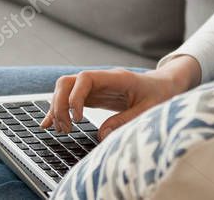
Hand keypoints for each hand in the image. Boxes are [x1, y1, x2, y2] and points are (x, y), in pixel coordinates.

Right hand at [41, 68, 180, 141]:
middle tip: (67, 129)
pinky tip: (49, 124)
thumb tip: (102, 136)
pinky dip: (59, 111)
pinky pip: (71, 99)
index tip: (78, 119)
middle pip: (67, 82)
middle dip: (60, 105)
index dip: (75, 98)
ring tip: (64, 131)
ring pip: (65, 89)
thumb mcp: (148, 109)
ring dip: (58, 109)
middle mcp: (101, 80)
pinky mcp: (94, 96)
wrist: (164, 85)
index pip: (85, 78)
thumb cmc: (159, 94)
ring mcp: (95, 87)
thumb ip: (126, 120)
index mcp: (116, 78)